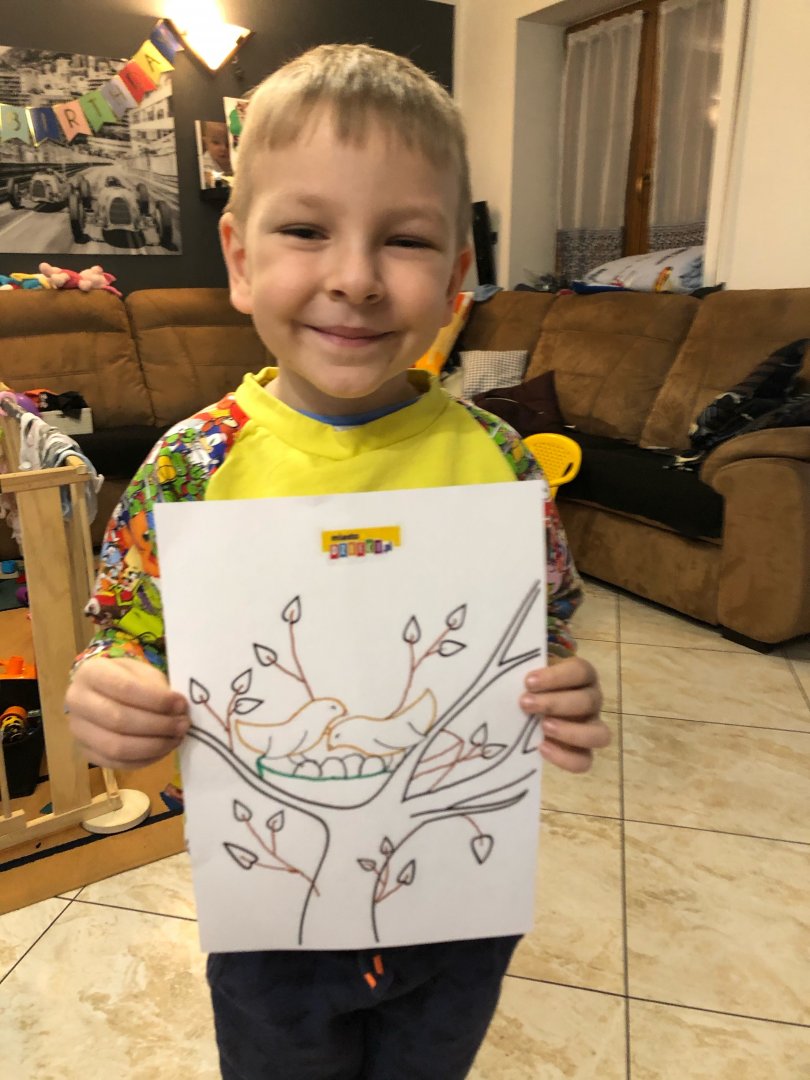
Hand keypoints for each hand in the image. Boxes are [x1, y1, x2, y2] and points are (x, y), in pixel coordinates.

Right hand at [65, 657, 189, 770]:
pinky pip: (117, 763)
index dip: (157, 700)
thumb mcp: (142, 672)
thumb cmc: (128, 678)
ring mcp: (78, 730)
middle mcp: (76, 701)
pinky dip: (145, 760)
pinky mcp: (85, 753)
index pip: (124, 688)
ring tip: (176, 738)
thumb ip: (157, 688)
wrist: (102, 693)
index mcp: (91, 673)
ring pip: (116, 747)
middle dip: (158, 725)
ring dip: (153, 746)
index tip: (181, 704)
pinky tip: (163, 750)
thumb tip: (177, 710)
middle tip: (183, 724)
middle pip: (119, 720)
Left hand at [519, 655, 608, 772]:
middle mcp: (592, 700)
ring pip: (598, 733)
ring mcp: (591, 727)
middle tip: (525, 704)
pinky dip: (565, 757)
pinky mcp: (582, 752)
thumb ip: (522, 670)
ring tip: (543, 727)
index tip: (528, 682)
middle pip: (588, 700)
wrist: (530, 706)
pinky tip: (542, 747)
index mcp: (582, 675)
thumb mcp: (529, 674)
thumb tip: (504, 673)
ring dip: (570, 731)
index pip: (580, 671)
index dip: (556, 677)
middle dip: (555, 703)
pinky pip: (584, 761)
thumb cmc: (531, 685)